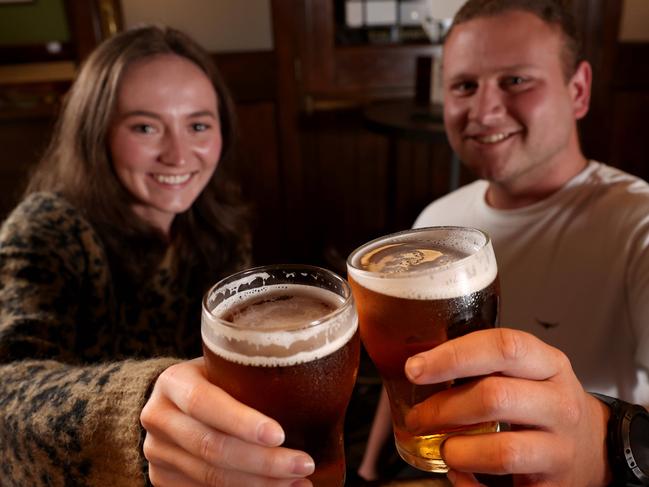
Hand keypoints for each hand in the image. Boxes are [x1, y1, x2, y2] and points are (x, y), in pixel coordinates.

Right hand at [141, 358, 313, 485]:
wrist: (175, 400)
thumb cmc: (216, 378)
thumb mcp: (226, 366)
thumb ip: (254, 374)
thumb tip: (323, 383)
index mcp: (173, 381)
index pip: (204, 403)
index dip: (241, 422)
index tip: (279, 434)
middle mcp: (158, 417)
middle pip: (211, 447)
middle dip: (263, 462)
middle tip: (303, 464)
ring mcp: (158, 452)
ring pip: (211, 477)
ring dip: (260, 484)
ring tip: (298, 481)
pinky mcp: (163, 478)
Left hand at [403, 328, 611, 486]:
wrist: (596, 446)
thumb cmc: (543, 402)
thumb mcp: (527, 370)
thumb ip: (484, 364)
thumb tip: (419, 369)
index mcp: (548, 365)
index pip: (503, 347)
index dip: (453, 356)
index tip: (416, 368)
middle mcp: (559, 404)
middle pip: (494, 397)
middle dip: (443, 408)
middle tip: (418, 417)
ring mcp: (560, 448)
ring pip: (500, 451)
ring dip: (457, 451)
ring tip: (445, 448)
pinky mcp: (554, 486)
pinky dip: (470, 485)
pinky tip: (461, 475)